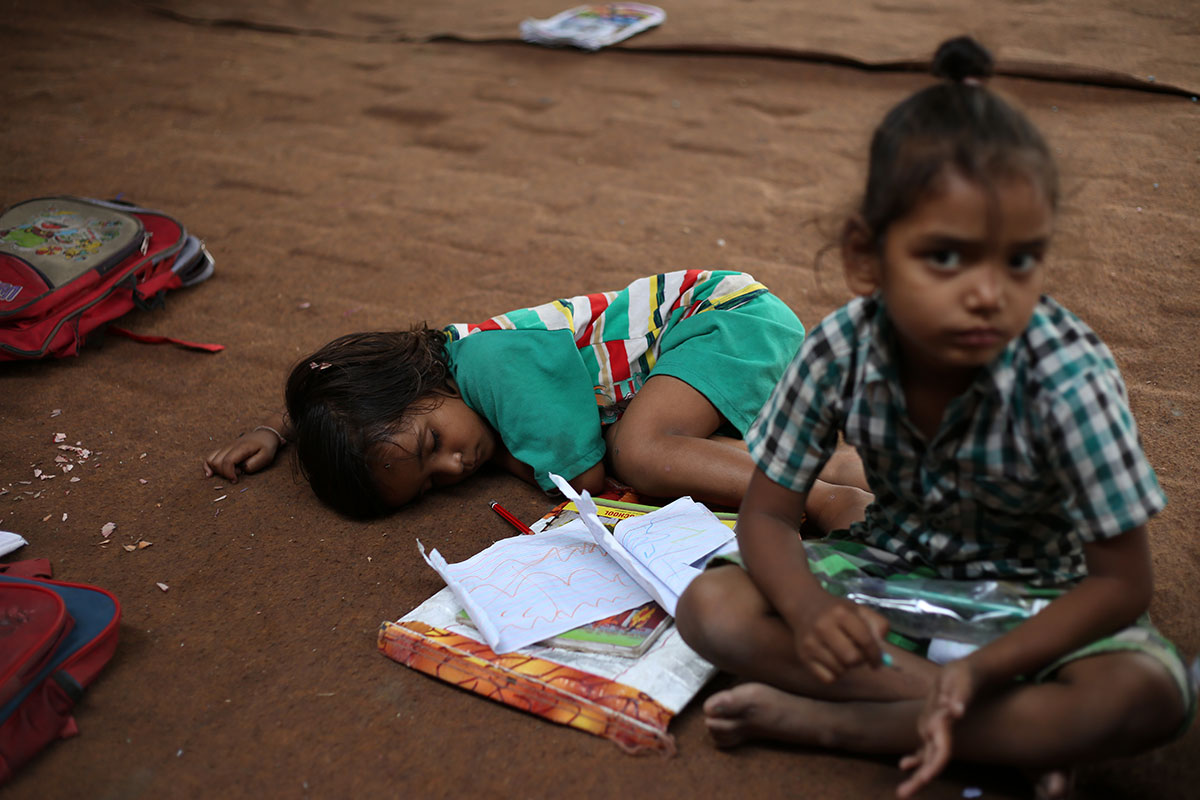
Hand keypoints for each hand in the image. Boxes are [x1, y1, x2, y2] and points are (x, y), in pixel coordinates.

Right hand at [203, 429, 280, 481]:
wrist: (265, 434)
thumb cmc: (266, 447)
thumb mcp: (266, 457)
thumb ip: (253, 465)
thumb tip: (240, 470)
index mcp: (241, 448)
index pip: (227, 461)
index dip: (229, 474)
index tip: (236, 480)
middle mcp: (230, 446)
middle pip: (216, 462)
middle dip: (224, 473)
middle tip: (236, 475)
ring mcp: (225, 447)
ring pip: (211, 459)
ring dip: (216, 470)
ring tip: (227, 474)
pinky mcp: (224, 449)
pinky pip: (210, 457)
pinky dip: (208, 466)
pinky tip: (210, 474)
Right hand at [793, 594, 890, 682]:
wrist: (804, 606)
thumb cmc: (837, 611)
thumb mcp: (858, 610)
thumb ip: (877, 624)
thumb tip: (883, 646)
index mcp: (840, 613)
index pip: (865, 640)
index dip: (876, 655)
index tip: (877, 661)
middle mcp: (823, 627)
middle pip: (852, 659)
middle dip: (861, 661)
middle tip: (860, 657)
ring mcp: (811, 643)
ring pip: (840, 670)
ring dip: (847, 667)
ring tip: (843, 655)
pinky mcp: (803, 657)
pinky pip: (827, 678)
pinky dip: (834, 674)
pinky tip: (833, 662)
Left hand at [897, 659, 977, 797]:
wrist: (967, 673)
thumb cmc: (964, 677)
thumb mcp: (961, 683)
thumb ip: (959, 697)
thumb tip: (957, 711)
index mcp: (948, 725)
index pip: (942, 751)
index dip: (933, 766)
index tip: (924, 779)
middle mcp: (943, 733)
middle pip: (932, 761)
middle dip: (919, 779)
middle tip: (901, 795)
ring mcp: (939, 732)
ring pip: (927, 758)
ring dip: (917, 774)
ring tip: (903, 791)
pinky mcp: (935, 727)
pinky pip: (925, 748)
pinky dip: (916, 758)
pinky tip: (904, 765)